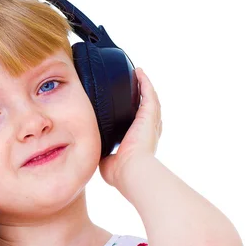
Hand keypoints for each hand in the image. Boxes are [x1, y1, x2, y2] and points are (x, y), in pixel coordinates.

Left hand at [99, 67, 161, 187]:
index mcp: (140, 143)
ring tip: (138, 74)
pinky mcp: (149, 115)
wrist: (131, 171)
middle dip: (143, 97)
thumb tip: (93, 150)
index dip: (137, 115)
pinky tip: (139, 72)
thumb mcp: (107, 161)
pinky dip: (145, 82)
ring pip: (150, 99)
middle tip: (136, 85)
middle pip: (148, 109)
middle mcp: (149, 132)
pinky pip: (149, 94)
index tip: (130, 107)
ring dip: (145, 86)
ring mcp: (151, 123)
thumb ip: (102, 154)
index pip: (140, 125)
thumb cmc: (120, 173)